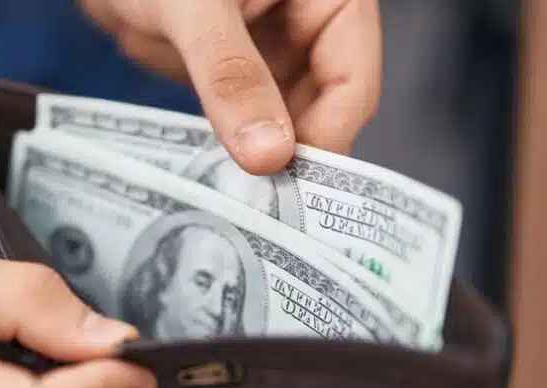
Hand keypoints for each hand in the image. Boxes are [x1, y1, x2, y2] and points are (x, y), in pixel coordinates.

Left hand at [81, 0, 382, 173]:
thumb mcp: (192, 6)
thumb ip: (231, 73)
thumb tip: (267, 153)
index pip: (353, 79)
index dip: (327, 136)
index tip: (292, 185)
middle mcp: (312, 26)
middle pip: (329, 110)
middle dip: (298, 157)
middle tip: (267, 209)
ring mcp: (278, 54)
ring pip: (293, 126)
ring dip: (268, 163)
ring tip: (242, 202)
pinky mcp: (243, 77)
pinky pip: (255, 126)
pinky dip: (241, 154)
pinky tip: (223, 182)